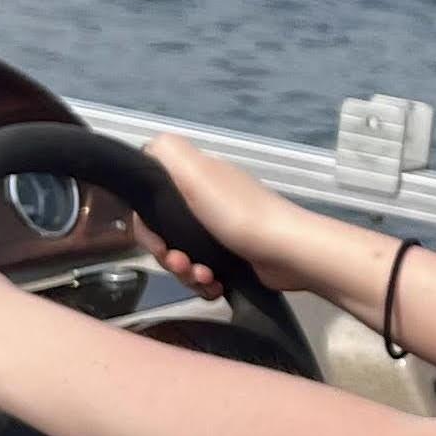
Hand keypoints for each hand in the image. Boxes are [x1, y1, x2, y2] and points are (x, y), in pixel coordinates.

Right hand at [137, 134, 325, 301]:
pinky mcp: (233, 256)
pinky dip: (204, 282)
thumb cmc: (238, 214)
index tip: (157, 242)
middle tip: (181, 265)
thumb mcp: (196, 173)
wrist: (289, 252)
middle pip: (165, 234)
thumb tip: (146, 149)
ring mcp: (221, 231)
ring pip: (183, 256)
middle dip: (168, 255)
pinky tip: (214, 286)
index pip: (152, 202)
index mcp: (197, 179)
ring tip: (203, 278)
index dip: (147, 225)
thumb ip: (167, 153)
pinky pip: (203, 272)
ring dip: (186, 273)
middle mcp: (207, 201)